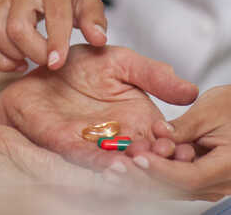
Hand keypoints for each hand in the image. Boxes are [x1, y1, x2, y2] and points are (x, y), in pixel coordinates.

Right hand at [0, 0, 107, 71]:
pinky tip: (16, 61)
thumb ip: (94, 17)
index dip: (56, 42)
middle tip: (49, 61)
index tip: (58, 63)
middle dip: (33, 52)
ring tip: (29, 61)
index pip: (54, 14)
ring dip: (11, 54)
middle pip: (17, 26)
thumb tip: (98, 40)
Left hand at [0, 45, 199, 170]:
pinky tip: (111, 164)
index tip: (182, 144)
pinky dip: (100, 165)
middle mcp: (121, 137)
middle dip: (156, 161)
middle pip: (146, 159)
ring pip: (120, 166)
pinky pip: (87, 161)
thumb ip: (153, 75)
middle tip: (164, 155)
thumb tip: (191, 91)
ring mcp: (96, 145)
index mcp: (140, 118)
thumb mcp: (122, 61)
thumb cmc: (81, 64)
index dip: (174, 144)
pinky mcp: (69, 147)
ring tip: (139, 162)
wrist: (39, 64)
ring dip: (131, 168)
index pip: (164, 139)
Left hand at [127, 84, 230, 200]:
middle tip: (116, 165)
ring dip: (145, 177)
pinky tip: (130, 166)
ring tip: (116, 167)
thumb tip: (157, 134)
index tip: (136, 157)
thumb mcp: (208, 109)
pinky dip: (153, 174)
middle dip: (145, 176)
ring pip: (173, 189)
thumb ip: (182, 126)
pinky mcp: (202, 183)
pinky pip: (175, 183)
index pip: (190, 176)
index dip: (161, 169)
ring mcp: (213, 186)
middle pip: (178, 188)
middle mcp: (224, 183)